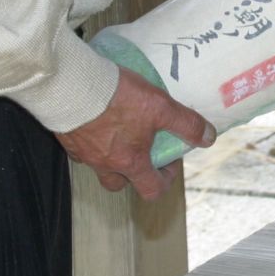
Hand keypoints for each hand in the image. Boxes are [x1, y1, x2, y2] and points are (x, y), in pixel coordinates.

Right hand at [56, 68, 213, 200]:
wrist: (72, 86)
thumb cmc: (117, 98)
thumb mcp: (161, 107)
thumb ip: (186, 123)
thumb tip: (208, 137)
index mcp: (130, 162)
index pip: (151, 190)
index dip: (165, 181)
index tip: (170, 163)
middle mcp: (105, 164)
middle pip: (119, 184)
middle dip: (133, 173)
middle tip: (141, 149)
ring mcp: (83, 153)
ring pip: (98, 166)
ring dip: (110, 157)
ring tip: (118, 132)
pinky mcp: (66, 137)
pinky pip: (81, 148)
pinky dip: (90, 140)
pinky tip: (95, 120)